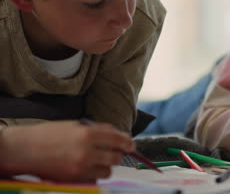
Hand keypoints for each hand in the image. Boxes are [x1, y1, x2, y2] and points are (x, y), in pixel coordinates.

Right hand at [0, 121, 134, 181]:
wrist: (24, 150)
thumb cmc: (49, 134)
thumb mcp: (75, 125)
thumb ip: (98, 129)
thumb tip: (117, 133)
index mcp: (88, 134)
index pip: (118, 139)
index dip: (128, 142)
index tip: (131, 144)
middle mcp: (87, 151)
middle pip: (116, 157)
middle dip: (117, 154)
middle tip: (114, 152)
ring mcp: (80, 167)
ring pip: (107, 171)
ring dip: (106, 166)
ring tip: (97, 160)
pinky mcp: (74, 179)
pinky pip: (95, 179)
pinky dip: (95, 174)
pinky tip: (87, 167)